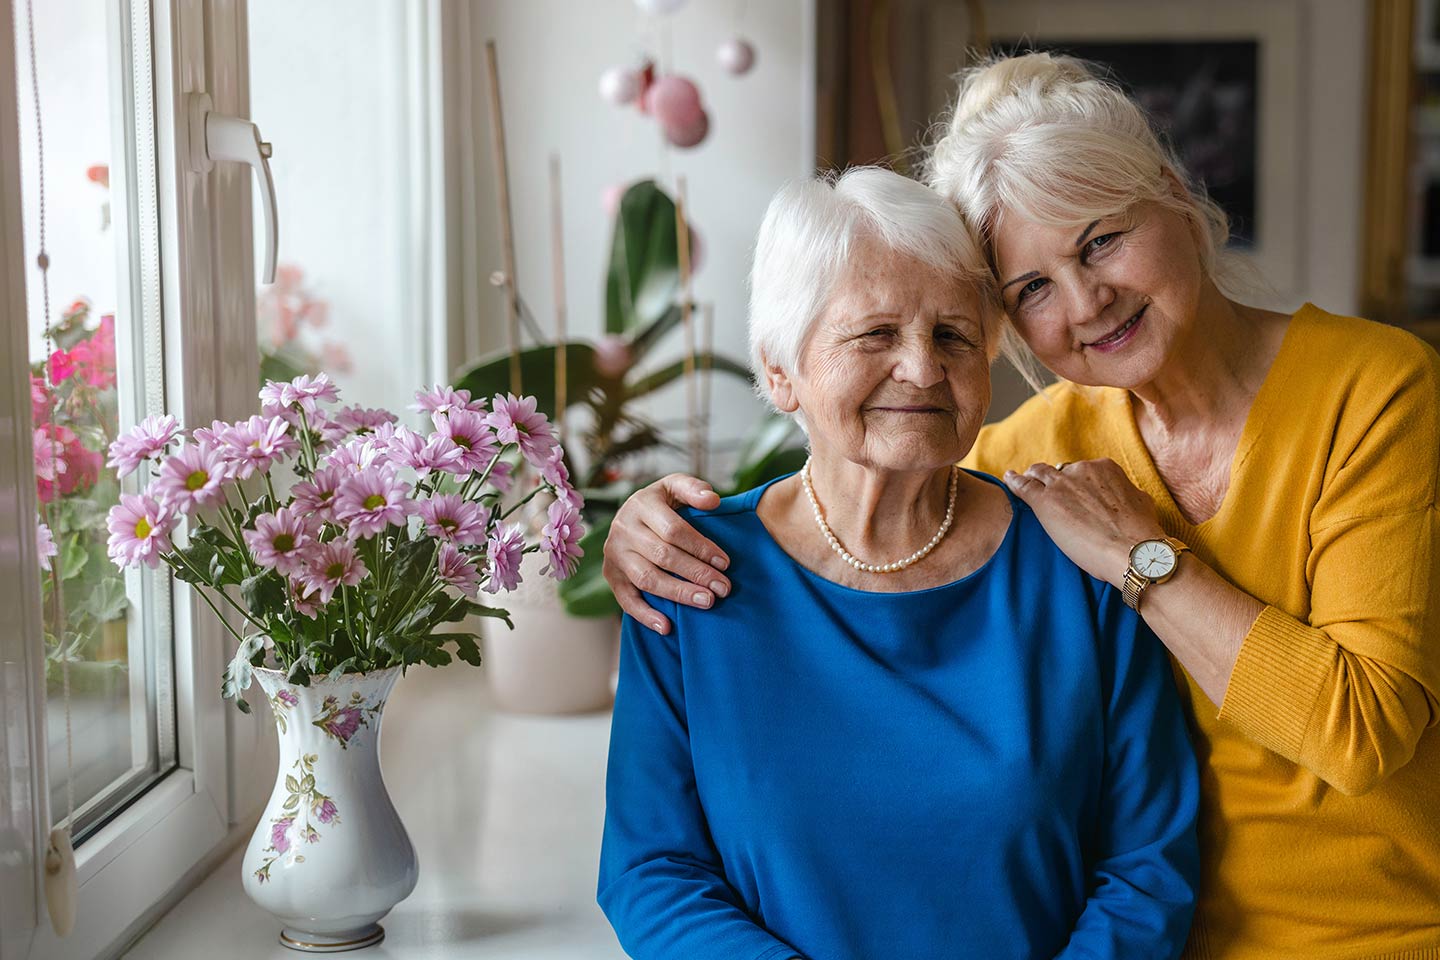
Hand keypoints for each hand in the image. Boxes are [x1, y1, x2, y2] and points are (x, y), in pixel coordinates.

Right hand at [602, 474, 731, 633]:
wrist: (630, 515)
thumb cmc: (661, 503)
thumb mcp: (674, 486)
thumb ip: (693, 489)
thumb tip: (712, 500)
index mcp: (641, 504)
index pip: (674, 530)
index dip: (701, 547)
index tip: (725, 563)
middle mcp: (623, 529)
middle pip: (663, 556)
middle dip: (696, 573)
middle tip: (723, 588)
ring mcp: (614, 554)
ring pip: (647, 579)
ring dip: (678, 593)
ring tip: (707, 602)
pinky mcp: (610, 575)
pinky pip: (625, 599)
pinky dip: (645, 615)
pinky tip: (667, 627)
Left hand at [1001, 459, 1165, 587]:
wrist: (1134, 552)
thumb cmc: (1142, 534)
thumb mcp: (1141, 503)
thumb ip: (1128, 493)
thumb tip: (1127, 496)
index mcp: (1105, 467)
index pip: (1082, 470)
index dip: (1075, 481)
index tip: (1072, 490)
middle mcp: (1082, 470)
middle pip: (1059, 471)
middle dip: (1054, 480)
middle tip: (1049, 490)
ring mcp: (1061, 484)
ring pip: (1039, 474)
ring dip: (1032, 477)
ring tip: (1024, 480)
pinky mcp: (1045, 502)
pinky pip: (1023, 486)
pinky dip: (1014, 481)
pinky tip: (1008, 479)